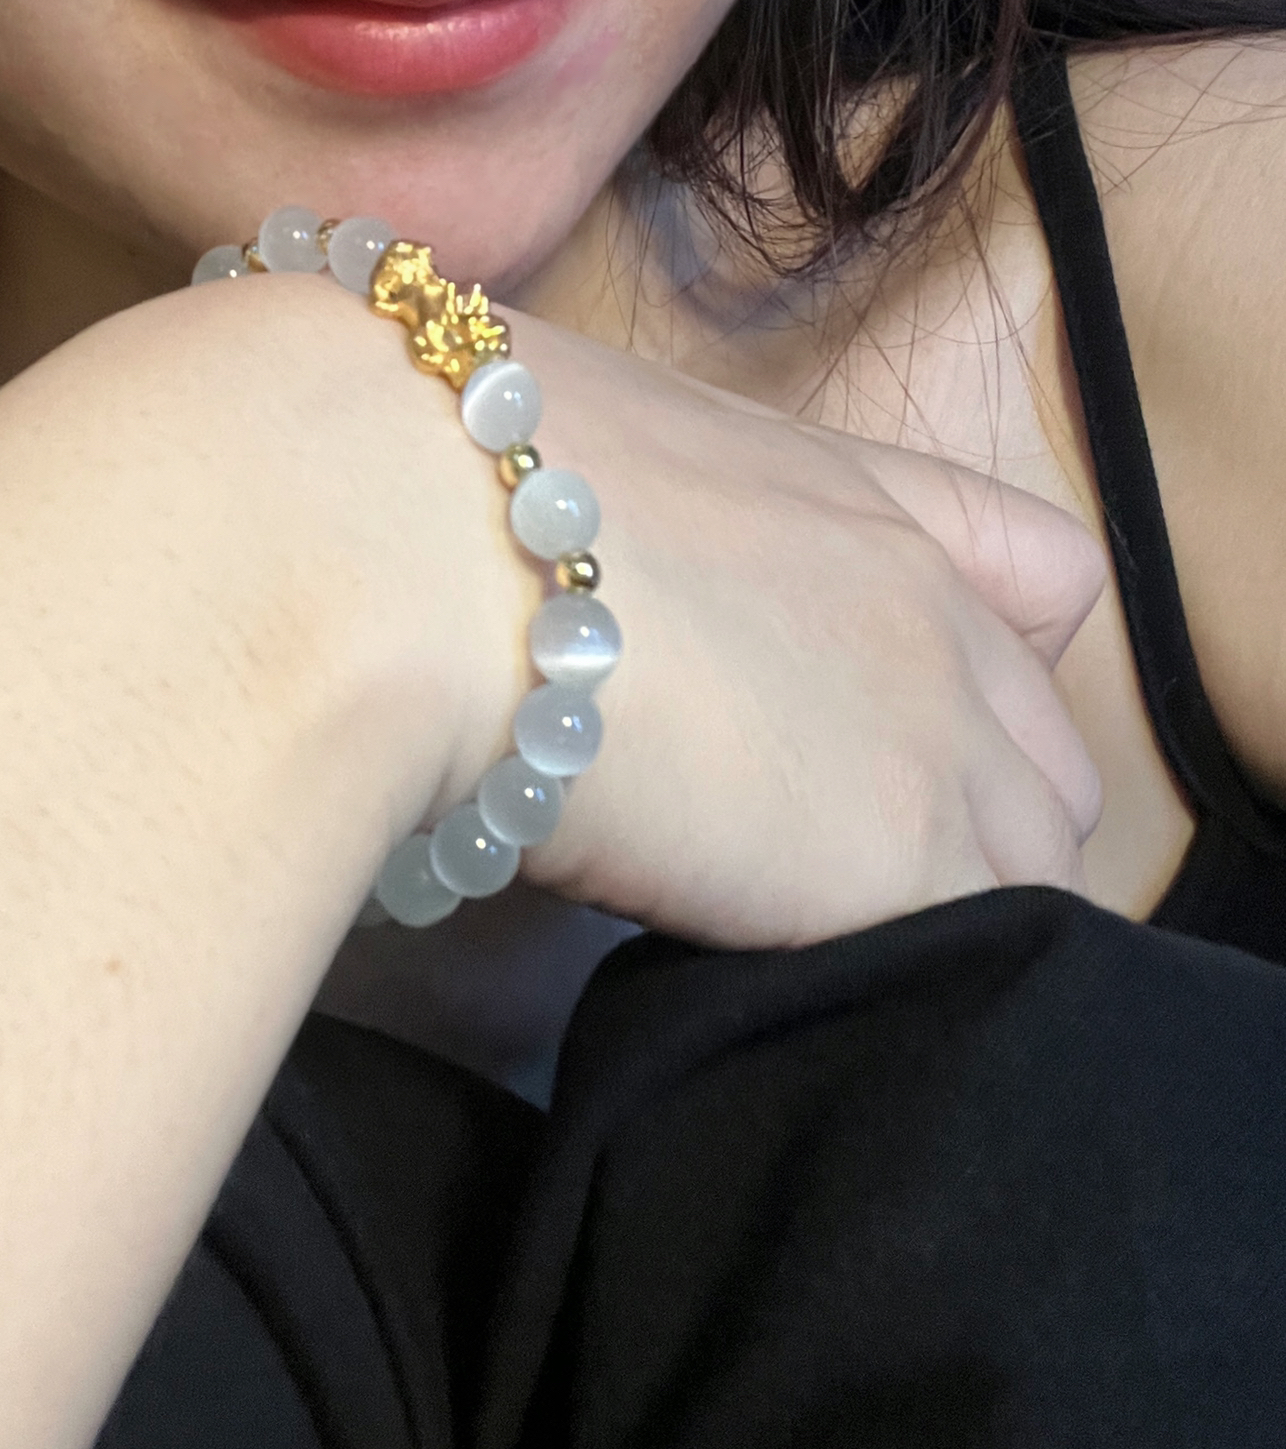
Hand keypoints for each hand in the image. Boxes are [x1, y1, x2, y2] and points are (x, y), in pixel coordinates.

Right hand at [462, 316, 1105, 948]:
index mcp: (838, 491)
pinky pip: (980, 953)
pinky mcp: (904, 857)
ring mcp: (931, 730)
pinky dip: (905, 984)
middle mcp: (917, 600)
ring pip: (1037, 866)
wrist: (402, 540)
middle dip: (967, 817)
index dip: (990, 652)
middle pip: (1047, 754)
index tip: (885, 709)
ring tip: (790, 944)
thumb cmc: (424, 469)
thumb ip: (609, 518)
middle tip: (808, 863)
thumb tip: (535, 562)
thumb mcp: (559, 463)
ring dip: (941, 911)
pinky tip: (784, 986)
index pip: (1035, 570)